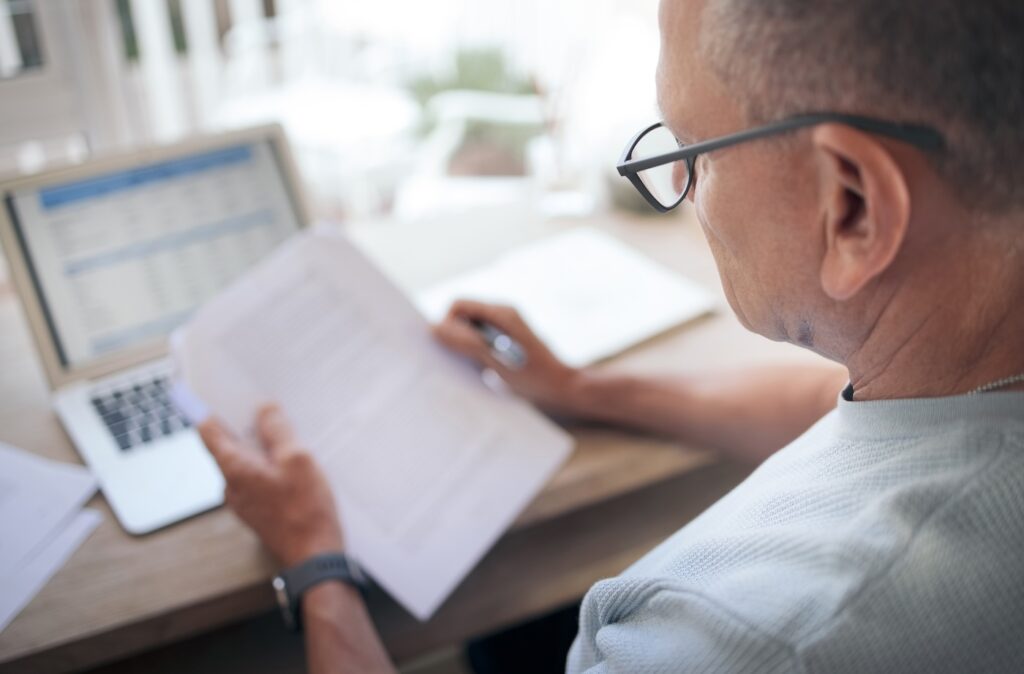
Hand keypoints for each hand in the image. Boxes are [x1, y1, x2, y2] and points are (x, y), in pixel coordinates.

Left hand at [199, 404, 343, 567]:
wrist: (315, 556)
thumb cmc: (306, 510)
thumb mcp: (297, 459)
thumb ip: (277, 431)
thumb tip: (264, 409)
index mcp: (234, 469)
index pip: (208, 432)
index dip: (211, 408)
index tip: (218, 392)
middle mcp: (231, 485)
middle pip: (228, 445)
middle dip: (245, 425)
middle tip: (267, 408)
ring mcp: (243, 500)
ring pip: (245, 462)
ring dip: (261, 446)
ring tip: (287, 435)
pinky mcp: (259, 510)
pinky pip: (257, 478)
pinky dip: (269, 465)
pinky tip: (292, 463)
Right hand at [432, 299, 583, 415]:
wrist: (563, 389)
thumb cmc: (533, 375)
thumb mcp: (495, 359)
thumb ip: (466, 342)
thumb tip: (435, 330)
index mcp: (501, 313)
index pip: (459, 305)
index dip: (447, 323)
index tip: (446, 348)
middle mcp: (502, 317)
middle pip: (463, 317)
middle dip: (453, 335)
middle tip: (454, 360)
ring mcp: (505, 330)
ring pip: (470, 331)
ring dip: (463, 347)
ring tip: (469, 367)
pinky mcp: (506, 345)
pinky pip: (480, 342)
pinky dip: (473, 354)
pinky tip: (479, 372)